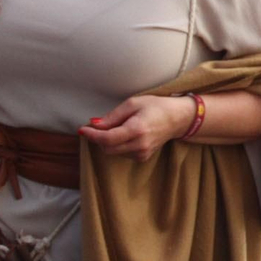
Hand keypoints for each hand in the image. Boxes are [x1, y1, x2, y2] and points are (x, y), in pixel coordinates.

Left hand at [79, 95, 193, 160]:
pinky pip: (122, 153)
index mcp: (137, 130)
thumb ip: (113, 116)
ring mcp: (142, 153)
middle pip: (107, 148)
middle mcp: (139, 145)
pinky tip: (126, 134)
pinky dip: (118, 145)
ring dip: (108, 141)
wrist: (178, 118)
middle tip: (98, 125)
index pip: (107, 138)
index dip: (92, 135)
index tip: (82, 129)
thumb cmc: (156, 106)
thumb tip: (94, 124)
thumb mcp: (133, 103)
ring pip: (113, 152)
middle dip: (98, 138)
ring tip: (119, 126)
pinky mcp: (143, 157)